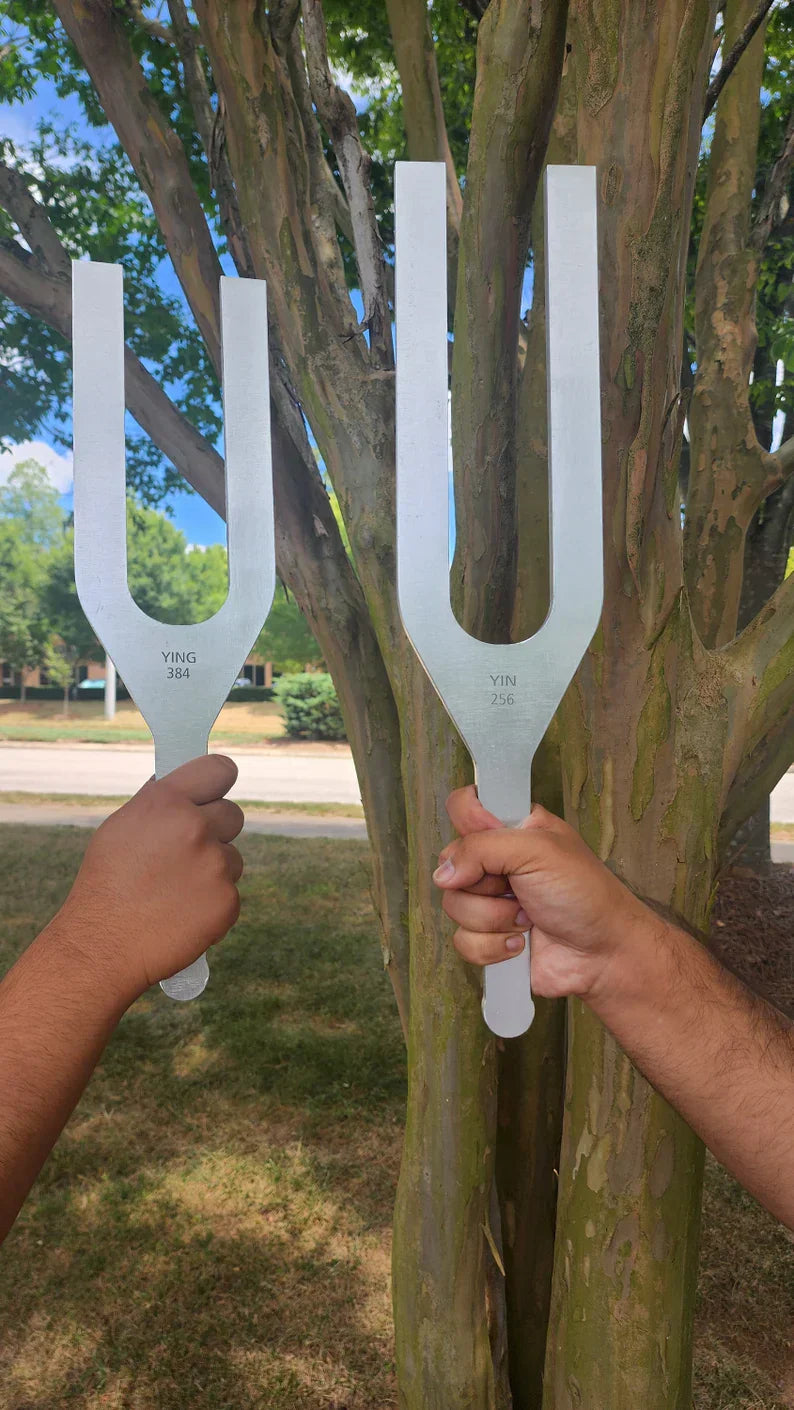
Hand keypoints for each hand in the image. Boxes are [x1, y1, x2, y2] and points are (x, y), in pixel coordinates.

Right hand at [58, 755, 244, 999]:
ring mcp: (215, 865)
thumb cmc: (106, 884)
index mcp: (167, 802)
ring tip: (175, 891)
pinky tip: (182, 914)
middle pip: (233, 814)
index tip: (215, 792)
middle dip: (216, 830)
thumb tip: (184, 786)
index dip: (219, 781)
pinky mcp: (227, 901)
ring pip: (232, 857)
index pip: (219, 769)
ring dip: (214, 870)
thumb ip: (159, 803)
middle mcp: (196, 828)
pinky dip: (212, 904)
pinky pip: (230, 893)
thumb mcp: (121, 828)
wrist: (103, 946)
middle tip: (188, 853)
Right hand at [433, 786, 650, 1000]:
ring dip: (494, 918)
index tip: (487, 840)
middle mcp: (497, 863)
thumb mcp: (539, 851)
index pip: (465, 808)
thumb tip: (443, 873)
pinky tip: (521, 943)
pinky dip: (493, 946)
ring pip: (454, 906)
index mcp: (512, 829)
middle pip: (450, 863)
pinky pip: (462, 941)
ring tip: (528, 918)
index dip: (468, 824)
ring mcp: (491, 902)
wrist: (604, 955)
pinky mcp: (489, 938)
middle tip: (518, 887)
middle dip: (484, 883)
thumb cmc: (586, 895)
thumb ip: (483, 848)